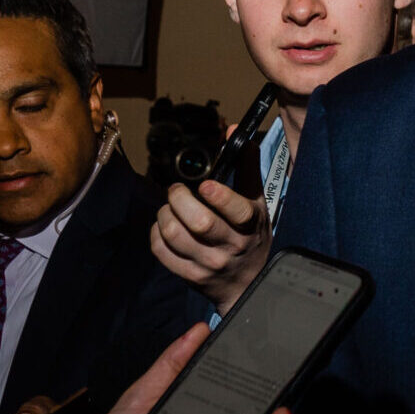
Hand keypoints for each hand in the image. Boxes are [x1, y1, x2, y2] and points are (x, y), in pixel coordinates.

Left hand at [151, 177, 269, 310]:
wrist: (249, 283)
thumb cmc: (252, 235)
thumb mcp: (257, 202)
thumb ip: (246, 165)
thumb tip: (235, 130)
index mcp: (250, 225)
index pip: (238, 212)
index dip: (219, 197)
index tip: (206, 185)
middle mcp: (231, 246)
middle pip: (199, 222)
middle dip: (180, 199)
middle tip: (177, 191)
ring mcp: (209, 263)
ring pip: (175, 235)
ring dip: (165, 214)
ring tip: (169, 207)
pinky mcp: (191, 276)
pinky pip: (162, 252)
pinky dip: (157, 234)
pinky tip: (164, 226)